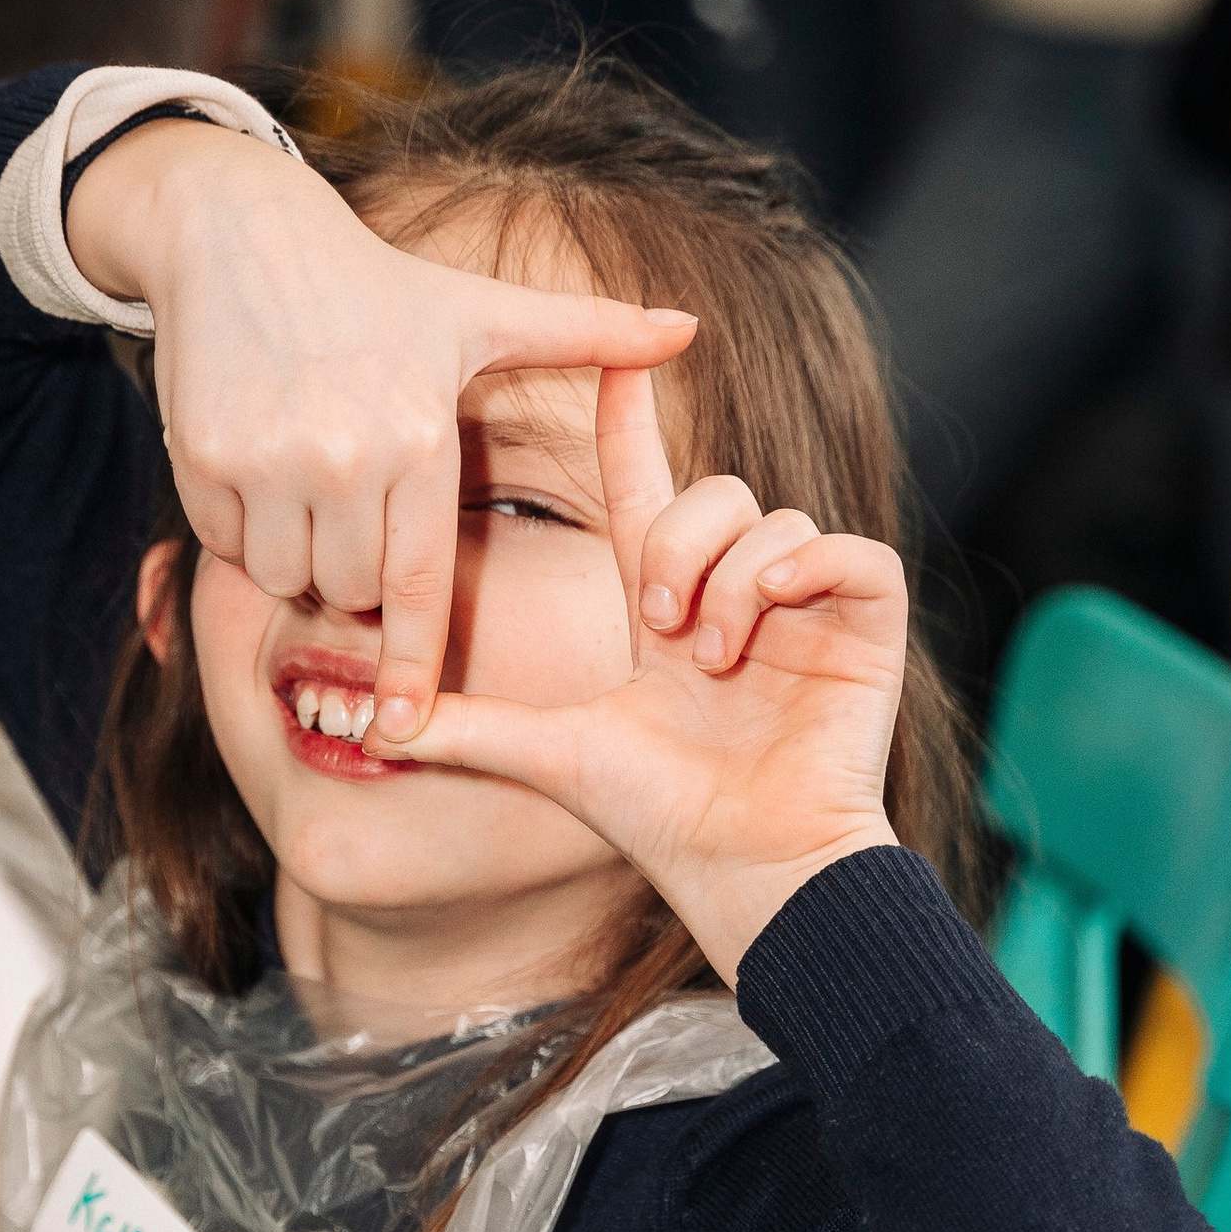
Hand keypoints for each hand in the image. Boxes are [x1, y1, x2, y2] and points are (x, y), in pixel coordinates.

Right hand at [64, 121, 695, 741]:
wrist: (240, 233)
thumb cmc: (374, 284)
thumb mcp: (480, 308)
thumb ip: (587, 332)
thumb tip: (689, 326)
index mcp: (422, 437)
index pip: (420, 585)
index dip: (414, 666)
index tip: (404, 728)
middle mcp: (346, 458)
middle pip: (350, 592)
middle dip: (354, 573)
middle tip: (353, 502)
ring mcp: (269, 460)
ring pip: (286, 577)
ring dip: (294, 553)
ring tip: (307, 480)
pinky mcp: (202, 457)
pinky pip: (226, 541)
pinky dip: (238, 523)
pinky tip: (256, 458)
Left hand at [379, 361, 903, 979]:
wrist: (746, 872)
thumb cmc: (661, 822)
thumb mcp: (550, 755)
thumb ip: (467, 726)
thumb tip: (364, 725)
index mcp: (669, 608)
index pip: (647, 489)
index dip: (630, 423)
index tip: (615, 358)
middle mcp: (738, 595)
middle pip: (714, 491)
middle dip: (678, 543)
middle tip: (660, 624)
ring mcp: (805, 608)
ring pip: (772, 518)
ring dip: (731, 579)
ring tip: (713, 659)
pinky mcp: (866, 625)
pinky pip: (847, 550)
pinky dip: (803, 572)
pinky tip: (767, 624)